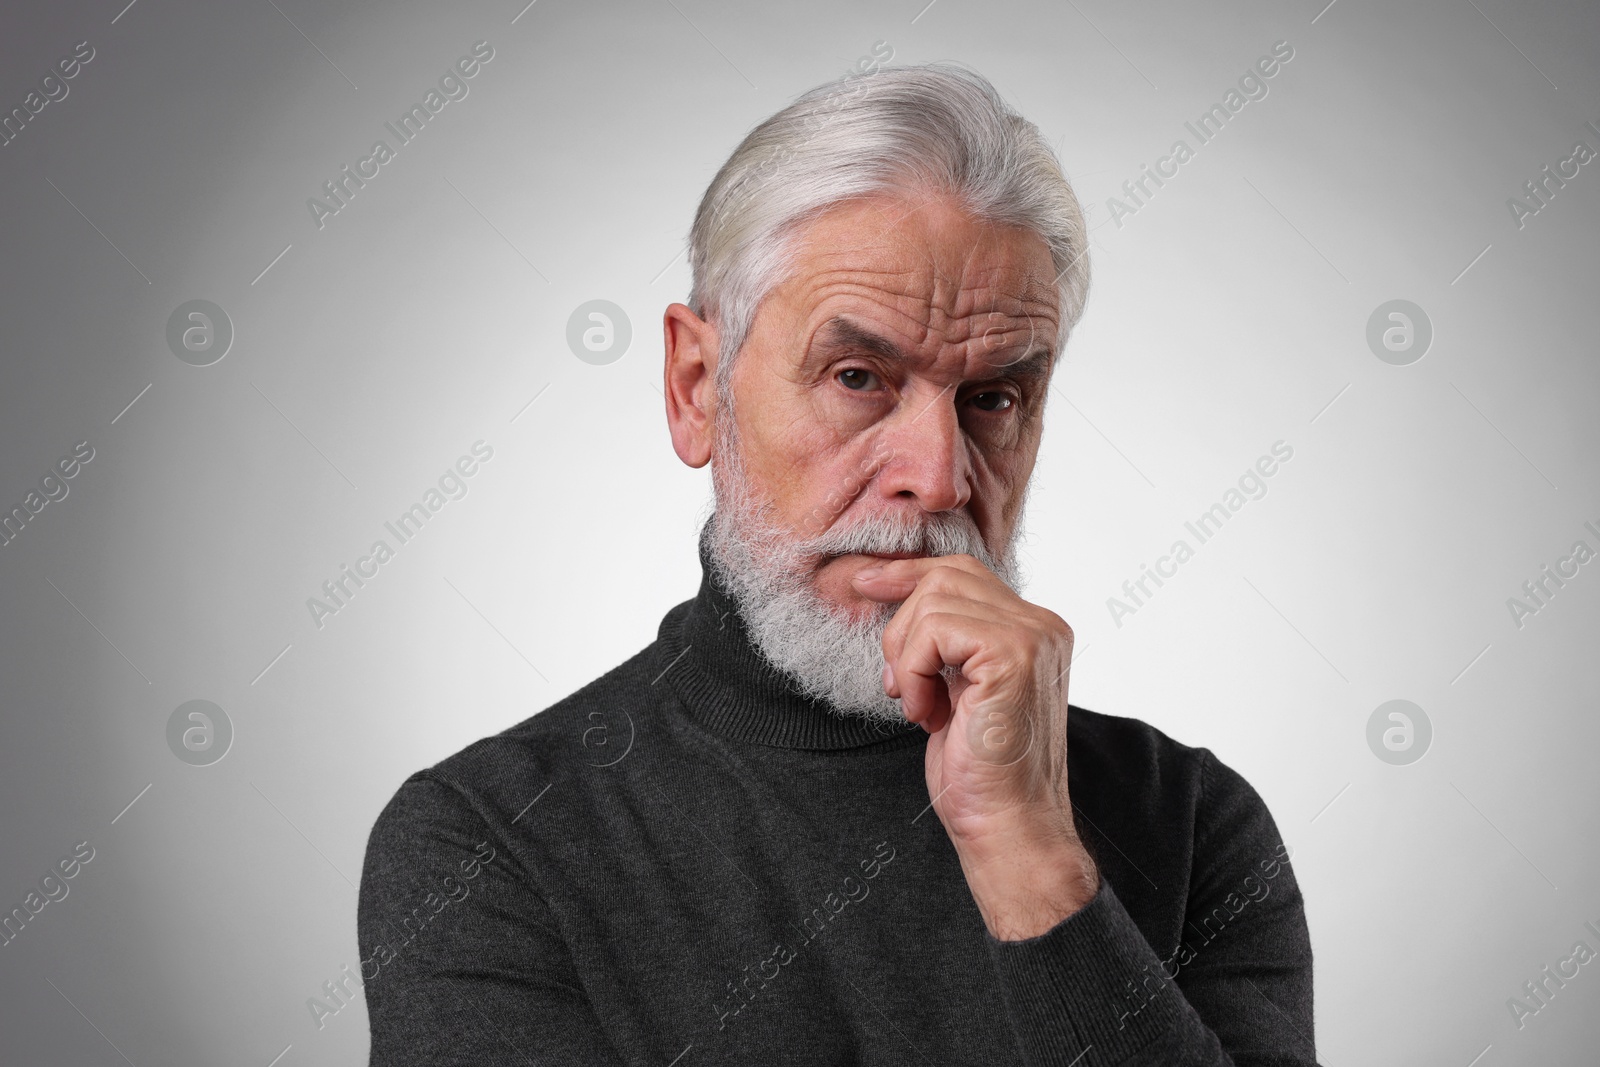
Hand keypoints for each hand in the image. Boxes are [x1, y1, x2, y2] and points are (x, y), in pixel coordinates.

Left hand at [852, 554, 1097, 938]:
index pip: (962, 572)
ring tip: (917, 704)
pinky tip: (925, 713)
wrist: (1007, 827)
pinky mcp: (1013, 655)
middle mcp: (1042, 625)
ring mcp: (1032, 637)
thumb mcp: (956, 690)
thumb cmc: (979, 773)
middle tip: (896, 683)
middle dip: (900, 622)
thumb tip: (894, 595)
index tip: (865, 583)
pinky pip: (935, 629)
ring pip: (935, 598)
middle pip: (945, 576)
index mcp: (1035, 631)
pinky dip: (913, 670)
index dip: (908, 573)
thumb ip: (946, 644)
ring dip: (906, 655)